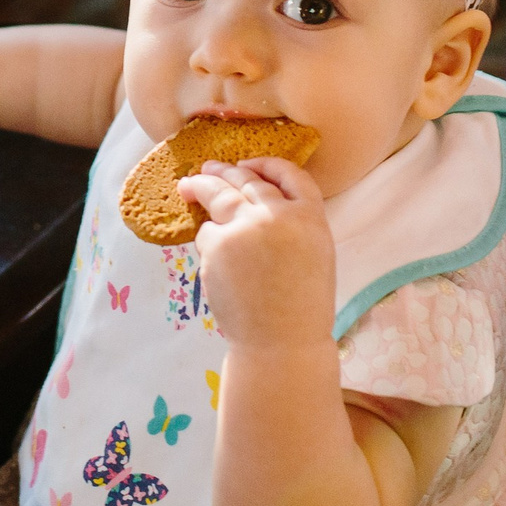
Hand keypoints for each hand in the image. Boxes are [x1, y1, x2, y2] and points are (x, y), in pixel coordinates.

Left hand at [183, 158, 336, 349]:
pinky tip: (214, 256)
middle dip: (226, 171)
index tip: (251, 164)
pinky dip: (208, 241)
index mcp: (310, 217)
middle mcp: (277, 215)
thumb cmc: (301, 308)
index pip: (290, 175)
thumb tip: (258, 203)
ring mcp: (245, 227)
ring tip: (190, 185)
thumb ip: (293, 224)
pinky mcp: (217, 244)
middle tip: (210, 167)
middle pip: (248, 179)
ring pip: (218, 194)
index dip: (268, 165)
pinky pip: (207, 233)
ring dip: (202, 186)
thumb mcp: (315, 254)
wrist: (280, 342)